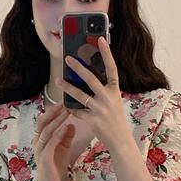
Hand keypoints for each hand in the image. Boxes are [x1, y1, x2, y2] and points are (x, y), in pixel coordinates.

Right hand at [32, 102, 75, 180]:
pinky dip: (57, 134)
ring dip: (56, 120)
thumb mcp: (63, 149)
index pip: (44, 121)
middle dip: (53, 112)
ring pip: (46, 131)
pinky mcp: (44, 158)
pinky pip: (50, 143)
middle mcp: (37, 142)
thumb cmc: (54, 167)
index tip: (62, 102)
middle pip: (42, 122)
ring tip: (66, 112)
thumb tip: (72, 124)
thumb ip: (66, 137)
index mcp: (40, 139)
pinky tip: (64, 128)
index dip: (52, 111)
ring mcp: (40, 149)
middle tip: (63, 103)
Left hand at [56, 36, 131, 151]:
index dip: (107, 53)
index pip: (112, 68)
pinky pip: (78, 111)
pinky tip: (66, 105)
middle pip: (91, 78)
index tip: (100, 39)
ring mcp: (100, 109)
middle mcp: (108, 98)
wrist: (121, 141)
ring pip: (80, 95)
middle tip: (67, 59)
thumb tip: (87, 78)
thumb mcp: (114, 101)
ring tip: (59, 81)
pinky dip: (72, 108)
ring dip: (68, 87)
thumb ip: (104, 90)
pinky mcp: (92, 120)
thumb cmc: (116, 119)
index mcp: (115, 91)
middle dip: (78, 67)